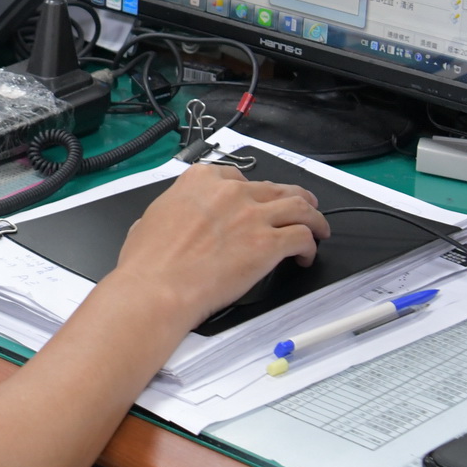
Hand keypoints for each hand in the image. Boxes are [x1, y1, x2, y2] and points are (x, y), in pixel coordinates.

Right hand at [95, 164, 328, 337]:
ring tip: (318, 227)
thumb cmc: (147, 262)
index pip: (238, 178)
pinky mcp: (269, 243)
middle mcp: (232, 192)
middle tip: (302, 207)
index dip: (252, 192)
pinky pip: (302, 237)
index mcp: (201, 180)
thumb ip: (173, 209)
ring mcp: (253, 216)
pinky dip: (309, 245)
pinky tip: (306, 256)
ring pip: (299, 206)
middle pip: (274, 188)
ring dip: (313, 216)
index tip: (255, 203)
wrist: (157, 288)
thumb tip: (174, 218)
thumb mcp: (151, 218)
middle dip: (292, 198)